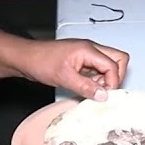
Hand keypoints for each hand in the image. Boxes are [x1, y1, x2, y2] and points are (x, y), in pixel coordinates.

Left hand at [7, 37, 129, 99]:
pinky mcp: (82, 60)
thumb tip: (104, 95)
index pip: (114, 65)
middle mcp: (91, 49)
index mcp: (89, 49)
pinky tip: (87, 88)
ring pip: (109, 64)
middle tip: (104, 91)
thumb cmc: (40, 62)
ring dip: (106, 79)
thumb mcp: (64, 78)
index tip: (105, 96)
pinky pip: (98, 69)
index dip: (113, 82)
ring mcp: (87, 54)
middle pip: (119, 59)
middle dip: (116, 76)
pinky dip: (97, 79)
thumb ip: (86, 87)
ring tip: (93, 90)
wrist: (25, 58)